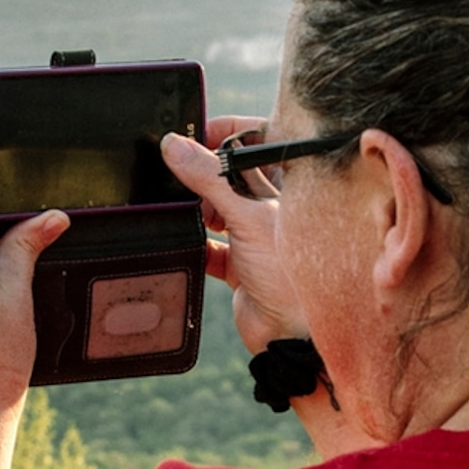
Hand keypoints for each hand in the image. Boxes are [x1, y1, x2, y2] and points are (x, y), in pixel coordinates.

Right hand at [161, 117, 302, 353]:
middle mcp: (275, 207)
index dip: (232, 131)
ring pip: (219, 208)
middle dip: (206, 170)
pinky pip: (209, 245)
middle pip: (234, 174)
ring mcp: (257, 236)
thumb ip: (210, 179)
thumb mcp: (248, 216)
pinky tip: (183, 239)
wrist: (290, 337)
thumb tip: (175, 145)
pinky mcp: (239, 265)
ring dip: (199, 207)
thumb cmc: (291, 274)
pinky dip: (194, 242)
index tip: (200, 132)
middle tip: (180, 169)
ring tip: (185, 208)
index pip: (262, 140)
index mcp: (292, 186)